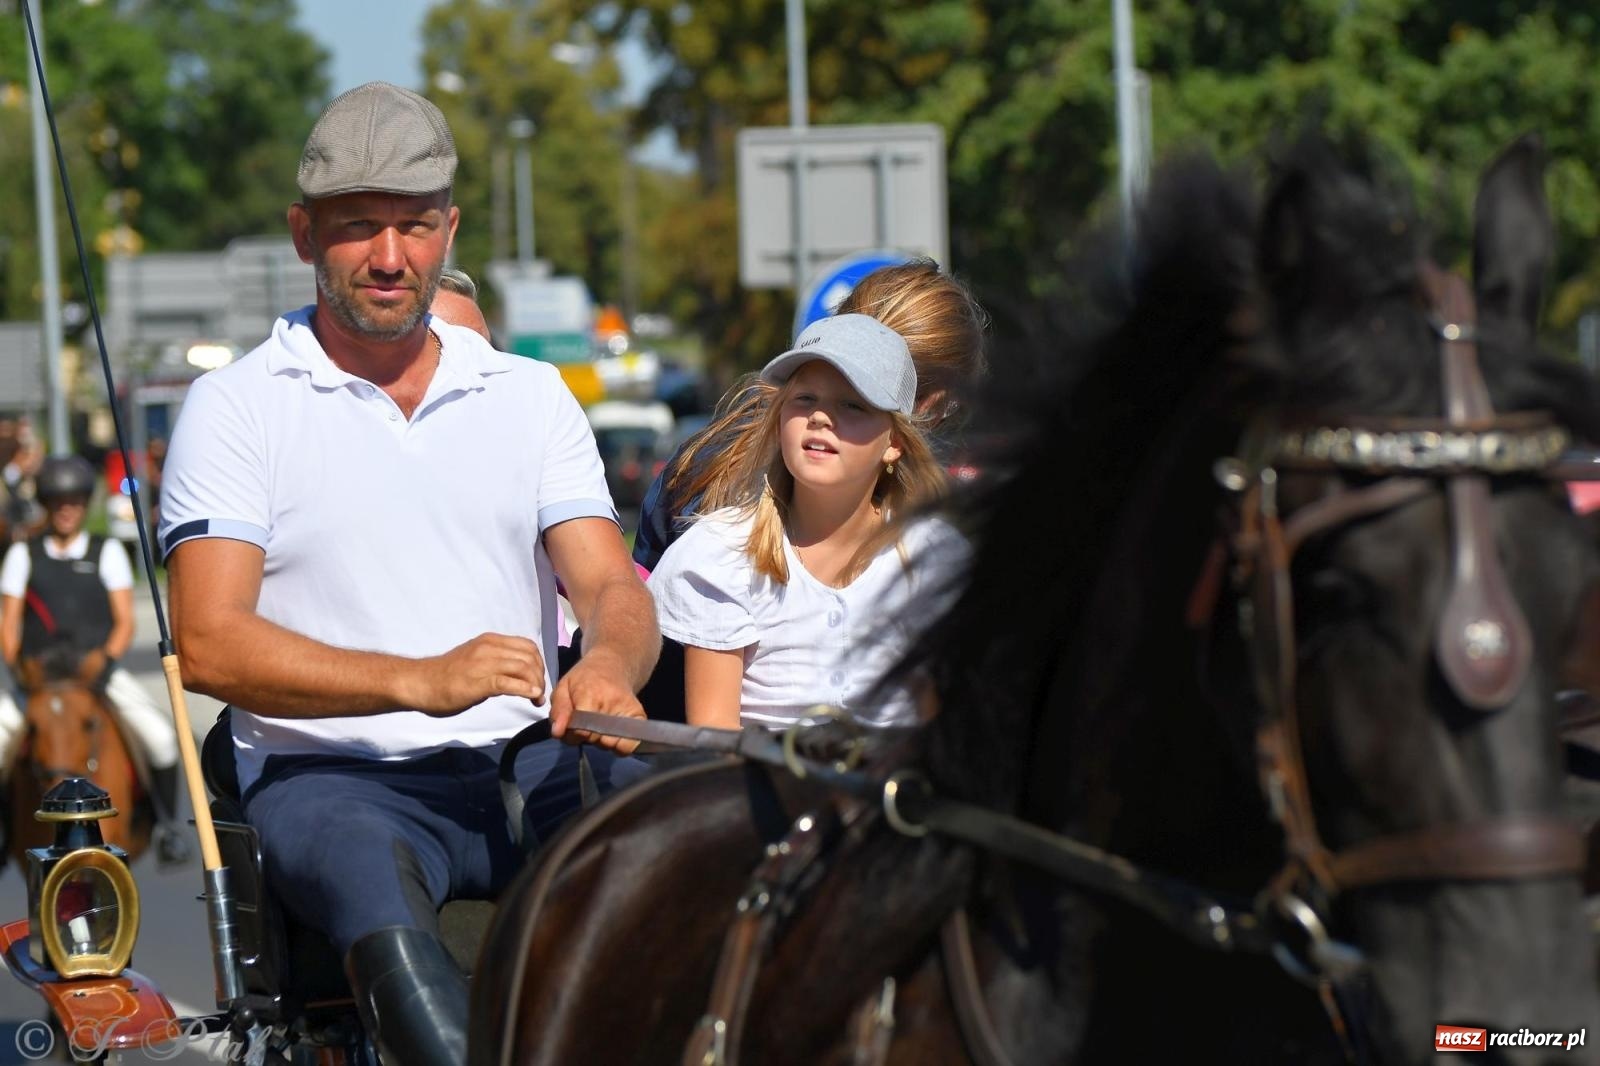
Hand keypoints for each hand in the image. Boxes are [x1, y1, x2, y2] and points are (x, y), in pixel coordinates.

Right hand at [405, 633, 546, 715]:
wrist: (419, 683)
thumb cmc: (446, 676)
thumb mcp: (475, 660)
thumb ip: (495, 662)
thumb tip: (516, 674)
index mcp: (490, 641)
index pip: (528, 645)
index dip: (538, 663)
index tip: (537, 680)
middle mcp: (489, 647)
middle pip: (530, 656)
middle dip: (540, 676)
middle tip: (539, 693)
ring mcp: (484, 663)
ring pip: (523, 668)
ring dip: (535, 685)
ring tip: (536, 699)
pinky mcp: (479, 681)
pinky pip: (509, 683)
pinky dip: (525, 690)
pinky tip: (531, 697)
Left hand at [548, 648, 643, 754]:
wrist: (612, 665)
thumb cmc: (585, 677)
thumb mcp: (563, 687)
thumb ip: (558, 711)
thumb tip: (557, 732)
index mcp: (591, 694)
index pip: (582, 730)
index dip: (572, 733)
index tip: (571, 724)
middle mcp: (612, 704)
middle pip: (594, 739)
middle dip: (584, 736)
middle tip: (584, 722)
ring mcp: (629, 711)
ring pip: (609, 744)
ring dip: (600, 741)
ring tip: (597, 724)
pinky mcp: (640, 717)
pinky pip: (628, 746)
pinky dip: (618, 745)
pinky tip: (610, 733)